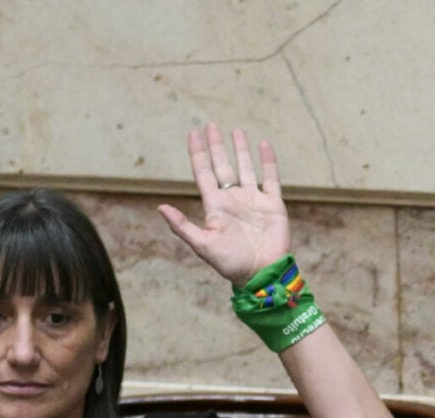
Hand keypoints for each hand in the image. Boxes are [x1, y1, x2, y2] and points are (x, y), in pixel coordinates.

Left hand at [156, 122, 291, 284]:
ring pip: (246, 168)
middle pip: (223, 166)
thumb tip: (161, 208)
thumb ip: (183, 227)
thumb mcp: (203, 245)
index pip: (204, 172)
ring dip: (240, 150)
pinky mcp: (273, 205)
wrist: (263, 274)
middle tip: (211, 125)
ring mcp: (253, 200)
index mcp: (216, 206)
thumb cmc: (231, 263)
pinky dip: (268, 162)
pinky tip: (264, 145)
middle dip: (216, 146)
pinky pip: (270, 178)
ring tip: (236, 131)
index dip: (198, 153)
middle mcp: (233, 199)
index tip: (194, 133)